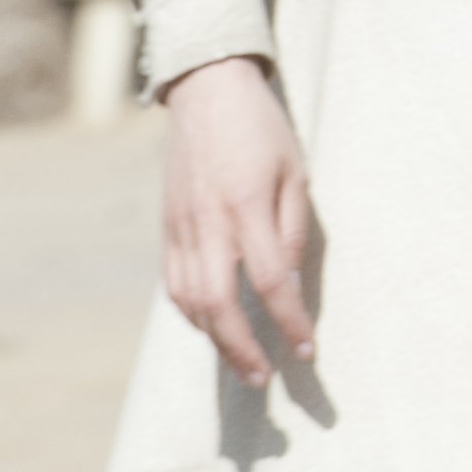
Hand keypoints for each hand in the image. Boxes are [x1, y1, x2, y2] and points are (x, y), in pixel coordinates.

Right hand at [158, 54, 315, 386]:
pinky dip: (192, 314)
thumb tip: (289, 282)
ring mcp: (180, 228)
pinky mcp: (166, 229)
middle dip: (242, 348)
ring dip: (215, 339)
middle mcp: (208, 223)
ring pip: (190, 301)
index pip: (270, 279)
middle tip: (264, 377)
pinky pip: (173, 285)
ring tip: (242, 362)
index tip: (306, 348)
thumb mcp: (295, 171)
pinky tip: (213, 327)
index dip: (288, 319)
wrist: (206, 93)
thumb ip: (292, 228)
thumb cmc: (262, 129)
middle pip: (219, 304)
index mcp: (247, 205)